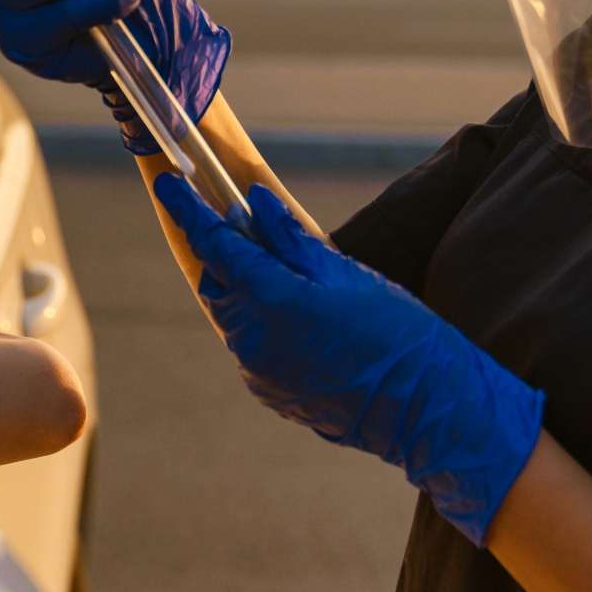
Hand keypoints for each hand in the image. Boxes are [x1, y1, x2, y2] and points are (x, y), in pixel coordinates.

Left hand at [153, 174, 543, 544]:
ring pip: (233, 315)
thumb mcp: (346, 273)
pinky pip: (251, 346)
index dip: (187, 211)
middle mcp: (253, 337)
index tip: (167, 183)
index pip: (214, 245)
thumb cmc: (396, 331)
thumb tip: (252, 203)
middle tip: (258, 236)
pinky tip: (308, 328)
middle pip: (218, 282)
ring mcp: (258, 369)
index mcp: (273, 299)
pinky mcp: (268, 391)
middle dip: (228, 256)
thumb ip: (290, 239)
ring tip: (298, 287)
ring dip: (248, 293)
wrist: (424, 408)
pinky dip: (264, 327)